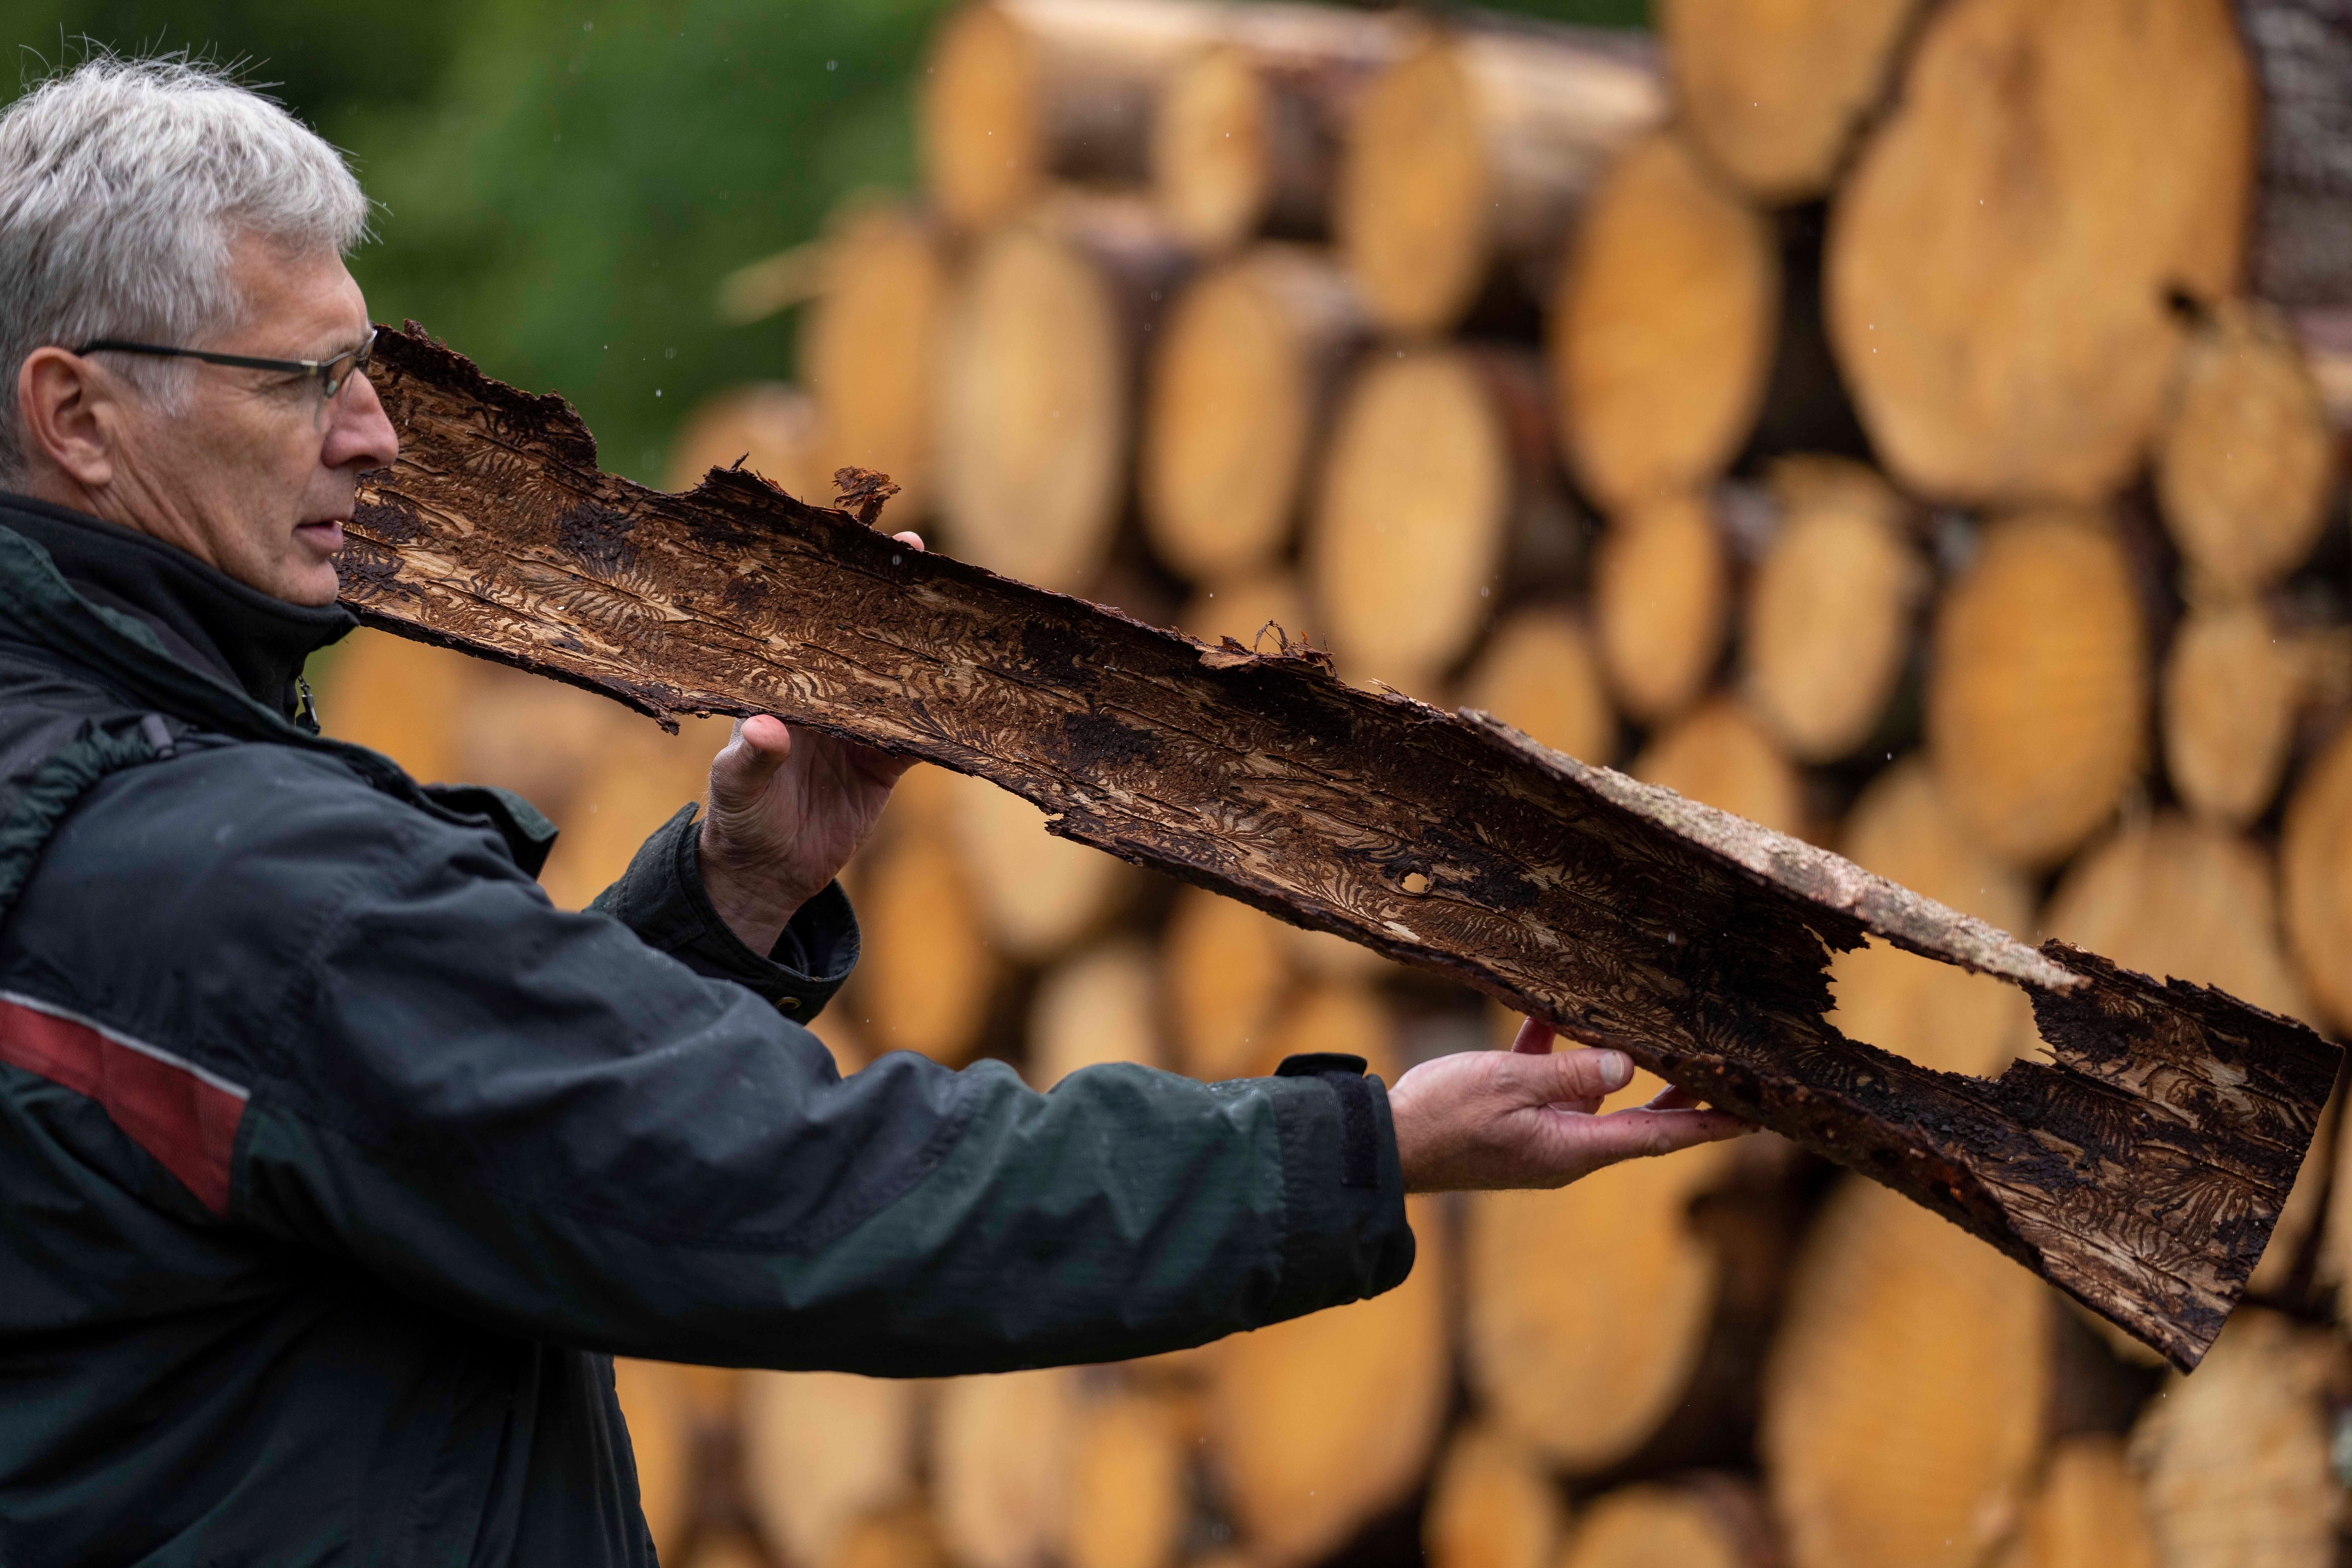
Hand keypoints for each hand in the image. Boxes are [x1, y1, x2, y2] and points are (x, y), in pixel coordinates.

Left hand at [698, 531, 923, 953]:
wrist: (765, 875)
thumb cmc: (739, 821)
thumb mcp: (734, 789)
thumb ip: (749, 760)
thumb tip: (764, 728)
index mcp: (785, 690)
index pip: (810, 629)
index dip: (834, 591)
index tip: (856, 553)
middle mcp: (825, 700)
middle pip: (862, 644)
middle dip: (891, 606)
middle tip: (922, 561)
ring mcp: (859, 730)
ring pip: (898, 682)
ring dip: (925, 655)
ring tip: (959, 617)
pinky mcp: (885, 765)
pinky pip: (920, 737)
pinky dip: (943, 722)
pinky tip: (969, 697)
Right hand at [1386, 1018, 1749, 1191]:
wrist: (1388, 1145)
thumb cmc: (1444, 1117)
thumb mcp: (1509, 1084)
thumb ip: (1570, 1073)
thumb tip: (1627, 1067)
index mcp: (1572, 1149)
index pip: (1657, 1137)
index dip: (1707, 1124)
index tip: (1753, 1118)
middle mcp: (1565, 1149)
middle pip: (1637, 1123)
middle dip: (1679, 1100)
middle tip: (1721, 1076)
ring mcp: (1539, 1137)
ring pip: (1595, 1100)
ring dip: (1621, 1070)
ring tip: (1652, 1037)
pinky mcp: (1513, 1122)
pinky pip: (1549, 1088)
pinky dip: (1558, 1057)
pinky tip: (1554, 1018)